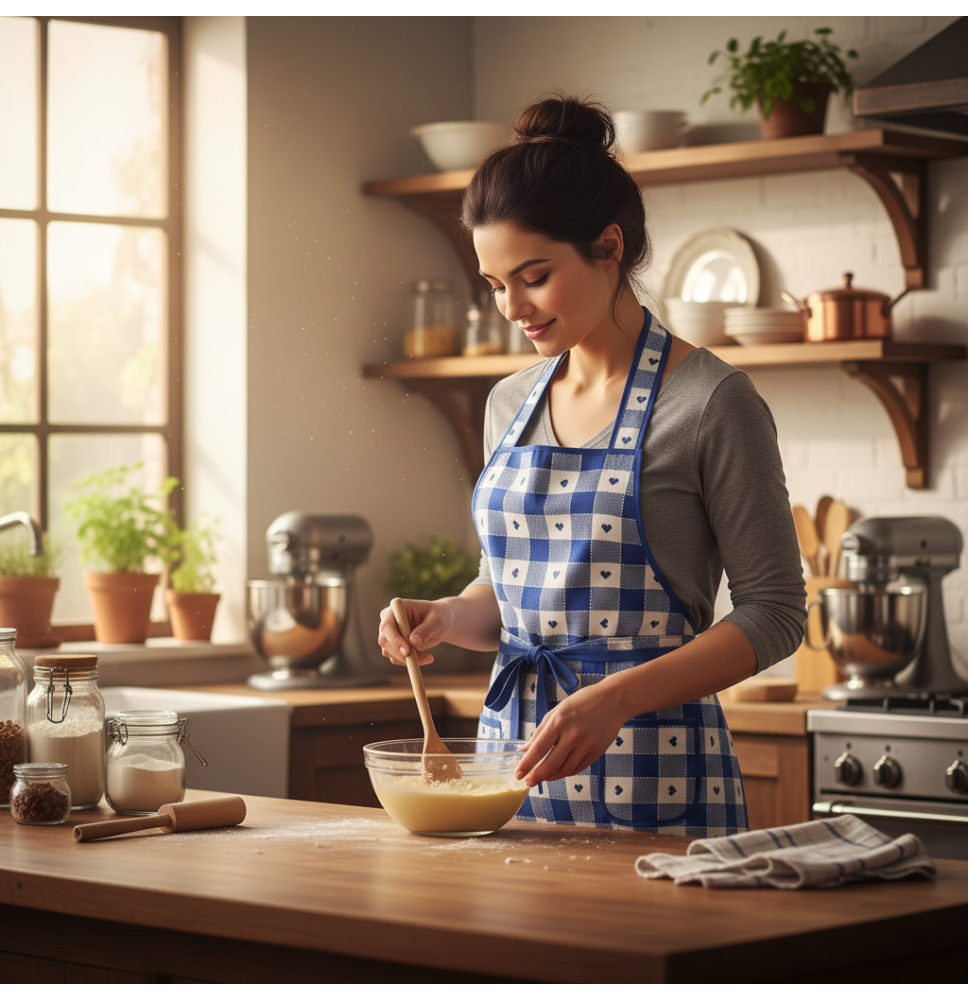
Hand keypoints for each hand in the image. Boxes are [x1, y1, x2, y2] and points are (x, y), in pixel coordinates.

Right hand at [377, 599, 454, 667]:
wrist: (441, 623)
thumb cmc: (440, 616)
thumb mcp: (437, 621)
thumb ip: (425, 630)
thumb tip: (413, 642)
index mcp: (397, 608)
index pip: (387, 625)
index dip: (394, 639)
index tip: (407, 651)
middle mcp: (389, 620)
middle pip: (384, 640)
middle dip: (400, 653)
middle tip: (418, 661)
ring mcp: (390, 634)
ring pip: (389, 652)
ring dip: (407, 659)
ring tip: (429, 658)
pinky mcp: (395, 645)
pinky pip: (396, 658)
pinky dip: (409, 662)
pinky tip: (425, 658)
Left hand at [514, 677, 629, 785]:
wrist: (613, 700)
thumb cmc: (582, 702)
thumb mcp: (557, 711)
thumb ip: (540, 731)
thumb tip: (525, 750)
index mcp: (559, 721)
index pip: (538, 749)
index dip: (526, 765)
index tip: (518, 775)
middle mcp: (572, 735)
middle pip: (550, 764)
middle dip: (537, 776)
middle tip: (528, 782)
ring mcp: (586, 745)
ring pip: (564, 770)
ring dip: (551, 777)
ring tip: (542, 777)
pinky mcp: (597, 752)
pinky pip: (577, 768)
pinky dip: (565, 772)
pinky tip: (558, 771)